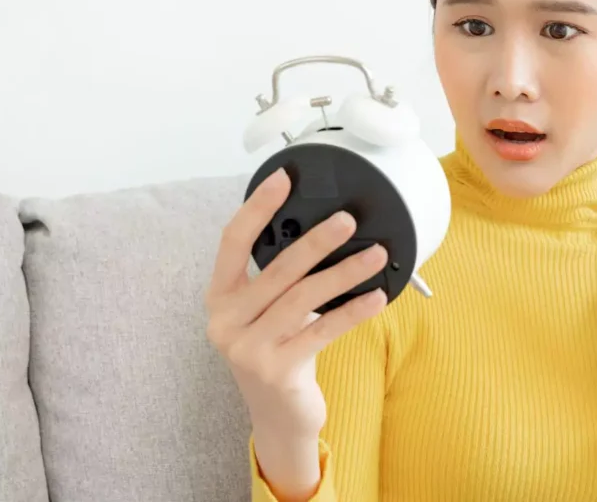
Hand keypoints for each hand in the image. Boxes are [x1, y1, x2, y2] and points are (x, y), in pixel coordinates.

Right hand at [204, 167, 388, 441]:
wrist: (278, 418)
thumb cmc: (278, 353)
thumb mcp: (266, 313)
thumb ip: (279, 279)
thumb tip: (322, 230)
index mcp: (220, 298)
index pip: (233, 241)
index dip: (258, 207)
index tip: (283, 178)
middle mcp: (226, 321)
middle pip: (277, 269)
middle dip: (316, 241)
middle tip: (348, 219)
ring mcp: (248, 349)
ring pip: (303, 298)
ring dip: (344, 273)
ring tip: (375, 256)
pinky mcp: (276, 371)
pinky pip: (322, 330)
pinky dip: (352, 311)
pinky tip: (376, 297)